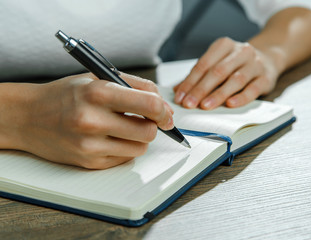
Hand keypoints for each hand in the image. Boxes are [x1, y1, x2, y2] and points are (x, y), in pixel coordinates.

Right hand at [4, 73, 173, 168]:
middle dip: (151, 125)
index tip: (166, 114)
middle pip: (148, 131)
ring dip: (138, 138)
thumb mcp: (98, 78)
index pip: (148, 104)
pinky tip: (109, 138)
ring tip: (123, 128)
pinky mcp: (88, 162)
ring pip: (139, 148)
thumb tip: (164, 106)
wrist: (27, 117)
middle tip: (142, 119)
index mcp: (97, 92)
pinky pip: (124, 158)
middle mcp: (93, 120)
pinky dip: (124, 148)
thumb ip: (136, 85)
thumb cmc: (64, 95)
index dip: (164, 111)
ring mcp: (90, 145)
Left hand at [173, 37, 278, 109]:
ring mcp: (255, 64)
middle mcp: (241, 52)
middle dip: (201, 89)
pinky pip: (253, 88)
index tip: (180, 97)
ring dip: (218, 94)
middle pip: (217, 72)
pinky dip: (241, 97)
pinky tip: (230, 104)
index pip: (203, 64)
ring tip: (205, 106)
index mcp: (224, 45)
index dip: (190, 82)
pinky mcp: (266, 77)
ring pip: (235, 79)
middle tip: (189, 104)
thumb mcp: (217, 63)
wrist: (269, 58)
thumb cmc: (237, 63)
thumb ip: (198, 76)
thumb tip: (178, 91)